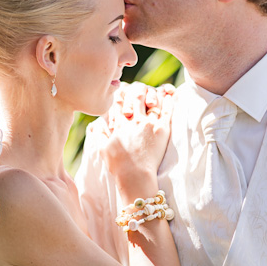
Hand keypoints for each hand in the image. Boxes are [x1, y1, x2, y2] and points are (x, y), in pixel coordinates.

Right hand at [94, 82, 173, 196]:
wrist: (134, 176)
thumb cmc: (118, 166)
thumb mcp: (102, 149)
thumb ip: (99, 134)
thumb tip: (95, 125)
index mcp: (119, 124)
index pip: (119, 102)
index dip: (121, 94)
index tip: (125, 90)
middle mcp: (133, 120)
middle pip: (135, 96)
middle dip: (138, 90)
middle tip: (141, 89)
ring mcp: (148, 123)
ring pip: (151, 100)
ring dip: (154, 94)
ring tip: (159, 89)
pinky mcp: (161, 129)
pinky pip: (167, 110)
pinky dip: (169, 101)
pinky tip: (171, 95)